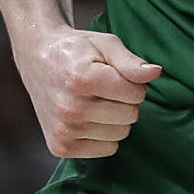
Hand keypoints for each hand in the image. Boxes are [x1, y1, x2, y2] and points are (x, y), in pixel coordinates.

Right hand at [14, 26, 160, 158]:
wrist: (38, 58)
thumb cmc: (77, 50)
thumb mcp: (105, 44)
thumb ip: (130, 61)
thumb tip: (155, 73)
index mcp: (82, 78)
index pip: (135, 93)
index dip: (134, 83)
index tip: (118, 75)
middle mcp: (70, 108)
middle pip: (129, 115)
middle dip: (126, 101)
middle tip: (107, 88)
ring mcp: (63, 130)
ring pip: (120, 134)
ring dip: (116, 118)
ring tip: (97, 100)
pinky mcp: (60, 147)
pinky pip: (106, 149)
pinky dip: (104, 135)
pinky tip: (89, 116)